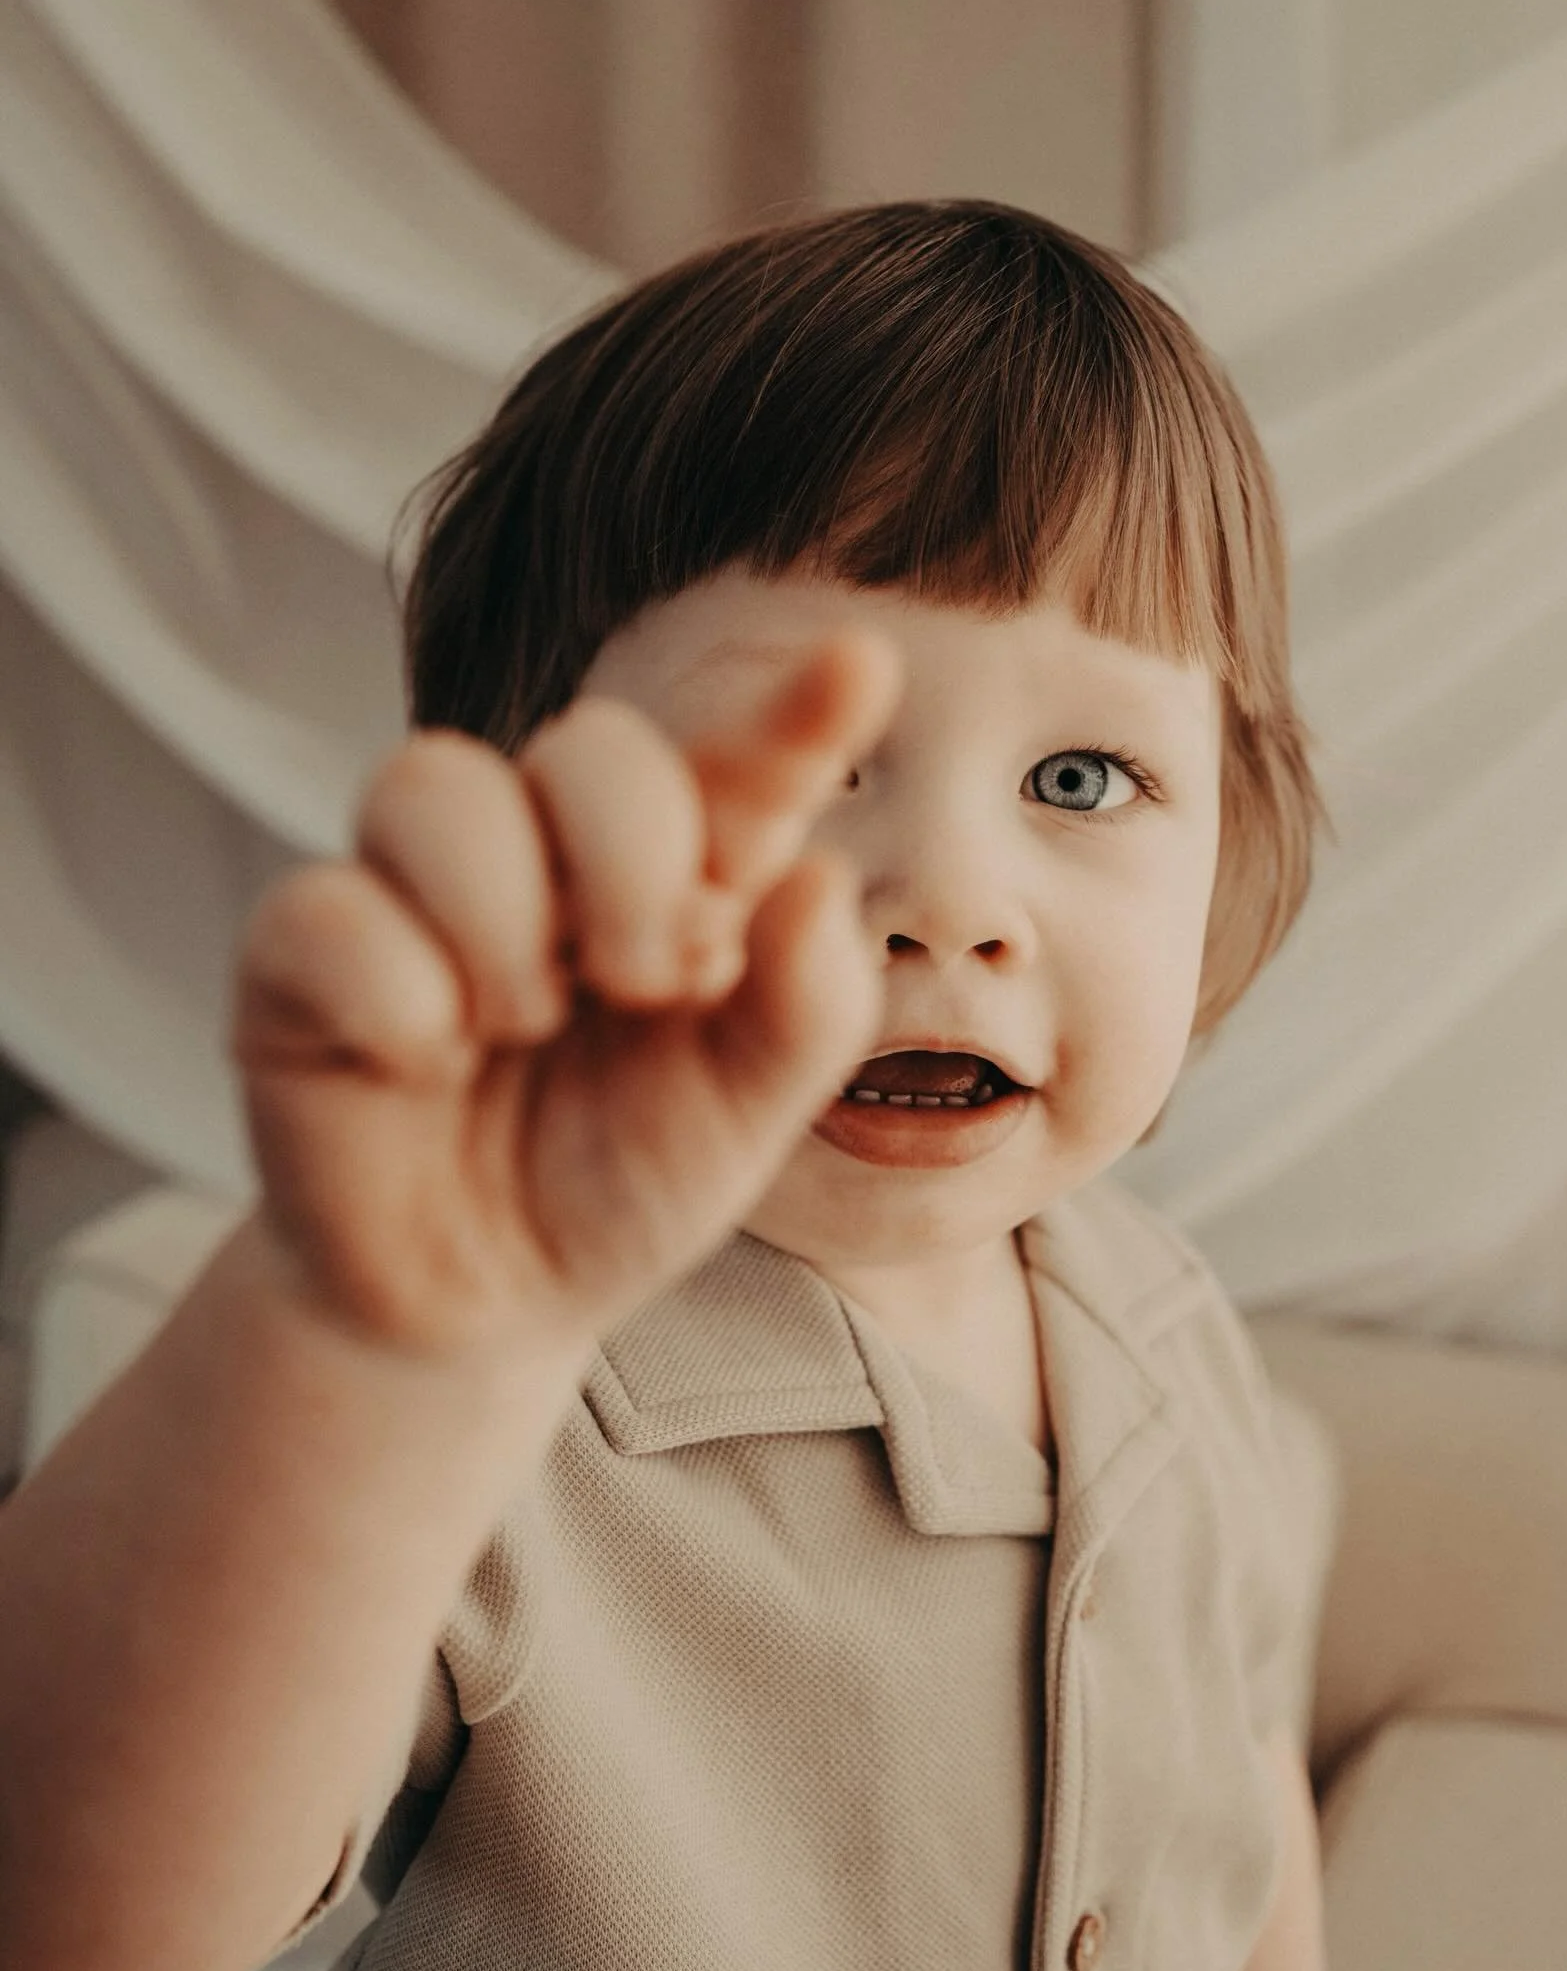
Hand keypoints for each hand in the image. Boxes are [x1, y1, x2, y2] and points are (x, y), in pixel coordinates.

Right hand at [232, 631, 901, 1360]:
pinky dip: (395, 995)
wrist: (475, 1305)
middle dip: (634, 854)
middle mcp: (548, 856)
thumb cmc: (615, 1184)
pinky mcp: (301, 954)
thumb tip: (821, 876)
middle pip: (588, 744)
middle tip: (647, 982)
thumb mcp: (742, 1118)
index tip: (861, 665)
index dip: (791, 714)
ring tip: (521, 1024)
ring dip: (501, 914)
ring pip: (431, 782)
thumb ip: (804, 1008)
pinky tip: (421, 1064)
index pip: (733, 768)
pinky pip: (326, 907)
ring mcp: (416, 891)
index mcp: (673, 879)